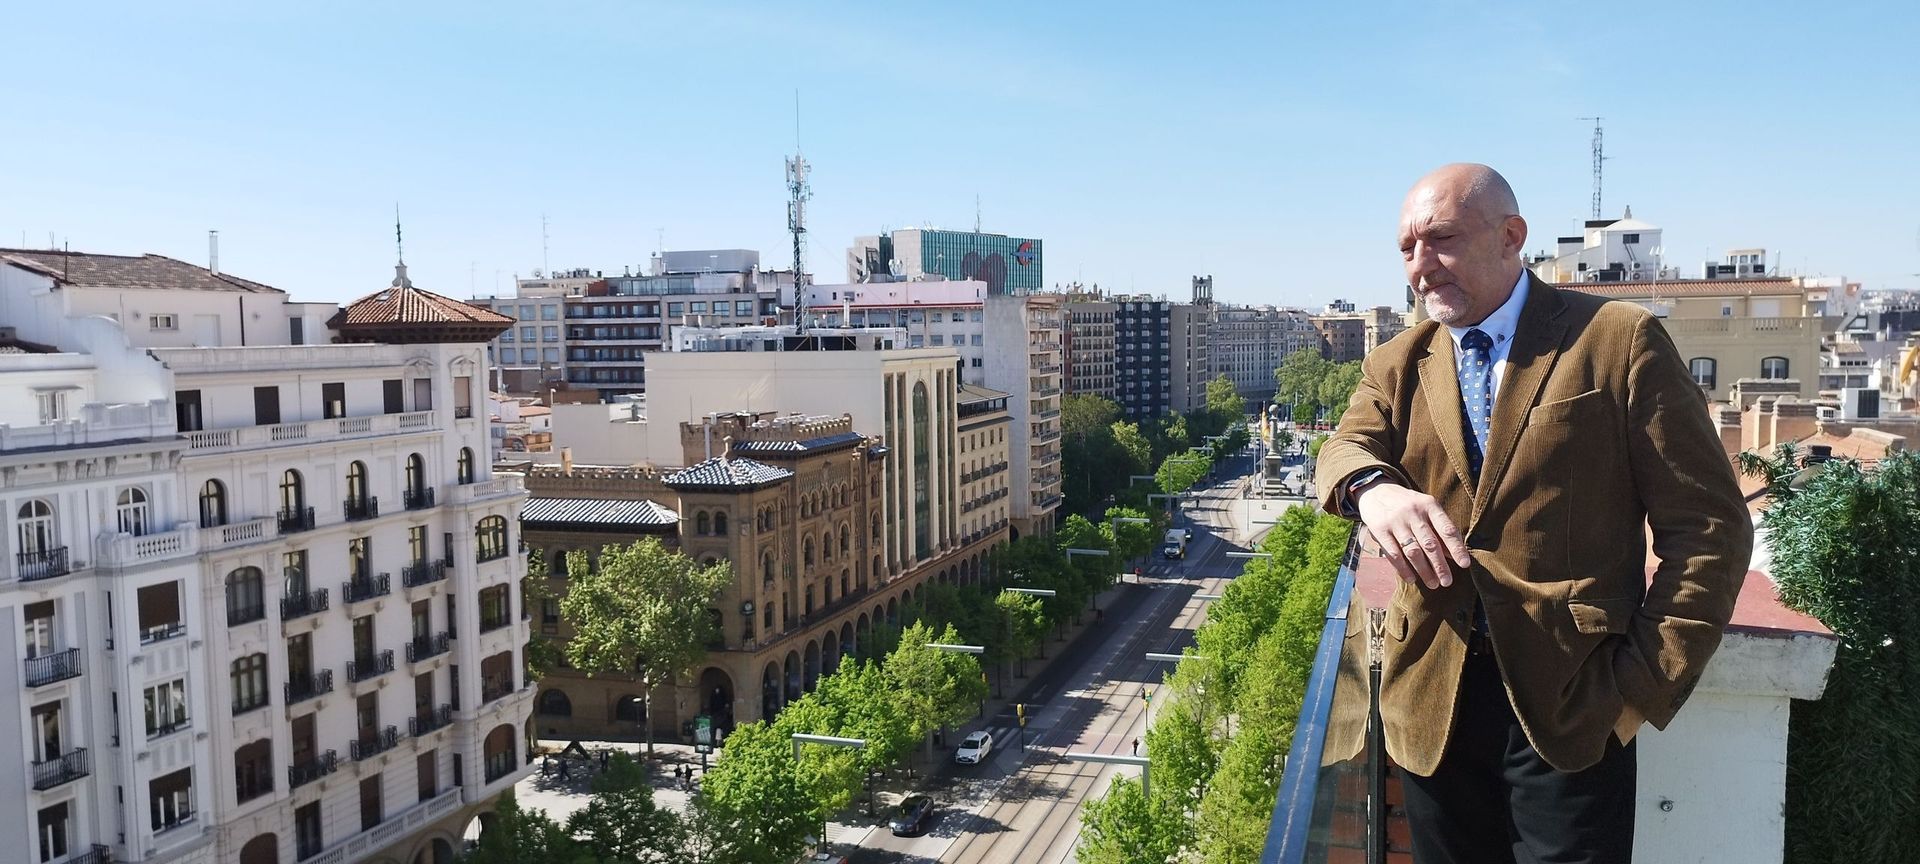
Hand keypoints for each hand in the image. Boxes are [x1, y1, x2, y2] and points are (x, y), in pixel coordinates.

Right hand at [1354, 481, 1470, 588]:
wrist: (1375, 491)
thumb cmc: (1408, 504)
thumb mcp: (1425, 508)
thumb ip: (1439, 528)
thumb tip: (1454, 554)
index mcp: (1429, 505)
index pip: (1446, 529)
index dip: (1457, 548)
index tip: (1464, 564)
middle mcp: (1413, 512)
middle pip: (1430, 543)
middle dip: (1440, 565)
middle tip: (1447, 582)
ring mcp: (1395, 521)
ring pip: (1413, 551)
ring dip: (1424, 570)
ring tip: (1433, 584)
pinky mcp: (1379, 530)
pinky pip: (1393, 554)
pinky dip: (1403, 569)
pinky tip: (1411, 579)